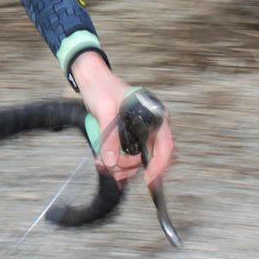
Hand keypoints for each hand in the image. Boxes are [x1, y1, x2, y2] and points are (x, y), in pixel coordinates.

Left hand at [70, 52, 176, 186]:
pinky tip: (105, 163)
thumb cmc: (102, 87)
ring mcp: (141, 132)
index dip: (160, 164)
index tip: (149, 179)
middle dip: (130, 166)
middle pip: (150, 157)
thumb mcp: (104, 110)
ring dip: (122, 167)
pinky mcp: (131, 138)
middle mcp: (152, 125)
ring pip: (138, 161)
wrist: (92, 79)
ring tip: (102, 163)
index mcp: (154, 115)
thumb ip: (108, 136)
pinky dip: (118, 164)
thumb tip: (111, 161)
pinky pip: (129, 157)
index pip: (166, 145)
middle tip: (111, 167)